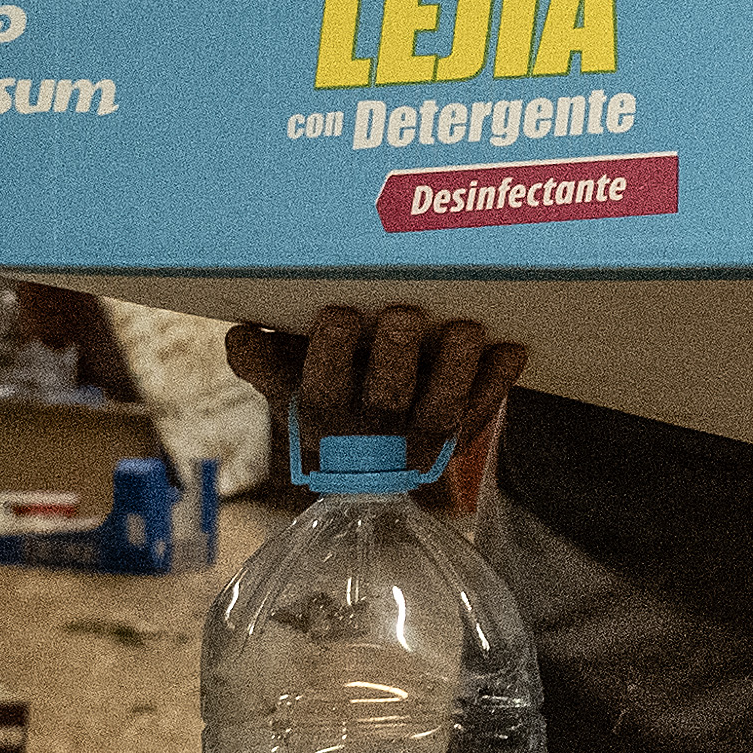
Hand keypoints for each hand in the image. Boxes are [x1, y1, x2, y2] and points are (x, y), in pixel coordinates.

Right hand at [219, 305, 534, 511]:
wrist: (367, 437)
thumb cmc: (322, 380)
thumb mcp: (283, 374)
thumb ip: (262, 358)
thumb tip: (242, 337)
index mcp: (319, 414)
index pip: (319, 391)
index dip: (327, 356)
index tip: (337, 314)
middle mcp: (368, 433)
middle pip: (383, 401)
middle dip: (393, 358)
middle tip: (403, 314)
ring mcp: (416, 437)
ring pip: (438, 413)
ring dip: (454, 372)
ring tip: (465, 330)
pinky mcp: (458, 435)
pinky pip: (480, 413)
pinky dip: (496, 384)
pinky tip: (510, 349)